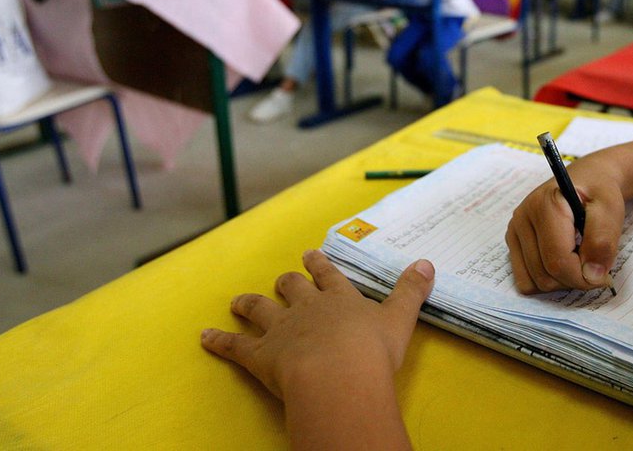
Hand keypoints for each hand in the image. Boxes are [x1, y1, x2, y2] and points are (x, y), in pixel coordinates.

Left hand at [201, 250, 434, 399]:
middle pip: (292, 288)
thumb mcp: (400, 319)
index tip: (311, 255)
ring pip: (260, 310)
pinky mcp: (260, 355)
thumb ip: (411, 291)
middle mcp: (307, 308)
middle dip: (287, 282)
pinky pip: (235, 346)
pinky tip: (205, 337)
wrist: (338, 377)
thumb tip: (427, 262)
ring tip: (238, 301)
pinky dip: (218, 341)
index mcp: (340, 299)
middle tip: (283, 278)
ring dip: (249, 304)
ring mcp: (281, 330)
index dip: (319, 265)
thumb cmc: (372, 351)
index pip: (329, 276)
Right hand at [506, 168, 622, 293]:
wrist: (587, 179)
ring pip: (533, 282)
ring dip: (561, 282)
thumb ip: (603, 241)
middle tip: (594, 267)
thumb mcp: (610, 209)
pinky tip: (562, 264)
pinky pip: (525, 280)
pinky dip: (546, 280)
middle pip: (545, 275)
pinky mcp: (513, 242)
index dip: (583, 278)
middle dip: (574, 280)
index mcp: (544, 205)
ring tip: (578, 261)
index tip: (604, 276)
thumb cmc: (599, 192)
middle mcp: (522, 218)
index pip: (557, 261)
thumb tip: (591, 276)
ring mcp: (514, 231)